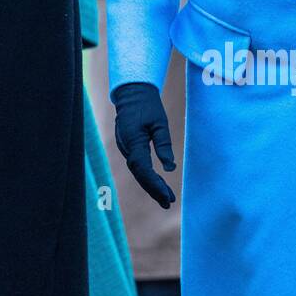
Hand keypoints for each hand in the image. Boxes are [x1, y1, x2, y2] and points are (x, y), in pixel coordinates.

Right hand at [112, 81, 175, 207]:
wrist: (132, 93)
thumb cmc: (148, 105)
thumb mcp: (160, 123)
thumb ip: (163, 145)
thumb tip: (170, 168)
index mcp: (133, 141)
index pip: (143, 169)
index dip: (154, 184)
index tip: (167, 196)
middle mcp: (126, 147)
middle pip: (140, 174)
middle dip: (154, 190)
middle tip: (169, 203)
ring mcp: (126, 148)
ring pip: (138, 172)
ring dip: (152, 185)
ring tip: (167, 198)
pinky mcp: (129, 148)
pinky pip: (138, 166)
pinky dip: (147, 176)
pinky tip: (158, 184)